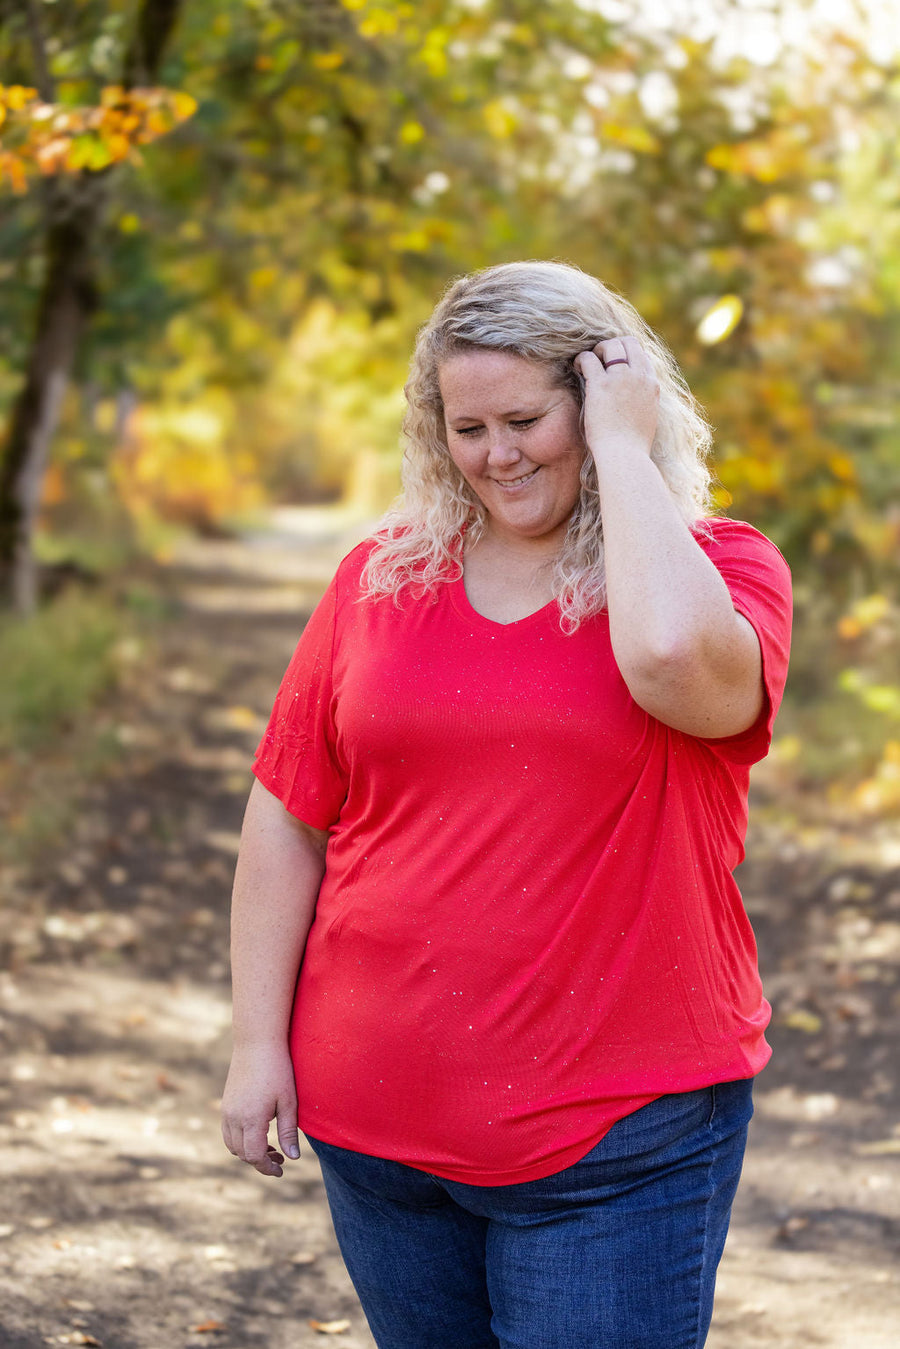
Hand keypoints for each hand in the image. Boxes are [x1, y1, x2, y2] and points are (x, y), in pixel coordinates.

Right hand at [221, 1041, 299, 1177]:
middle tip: (280, 1158)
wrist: (257, 1042)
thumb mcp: (289, 1101)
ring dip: (248, 1151)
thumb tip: (292, 1158)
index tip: (281, 1170)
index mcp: (251, 1119)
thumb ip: (288, 1131)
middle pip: (242, 1153)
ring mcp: (227, 1110)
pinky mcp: (226, 1103)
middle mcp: (234, 1118)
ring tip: (270, 1147)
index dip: (267, 1167)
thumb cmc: (278, 1070)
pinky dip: (240, 1139)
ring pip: (232, 1144)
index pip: (254, 1156)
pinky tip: (258, 1132)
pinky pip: (228, 1132)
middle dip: (260, 1161)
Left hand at [574, 336, 659, 460]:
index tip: (613, 364)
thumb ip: (642, 403)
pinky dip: (581, 359)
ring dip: (597, 350)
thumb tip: (634, 402)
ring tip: (587, 363)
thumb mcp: (646, 419)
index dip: (626, 355)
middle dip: (612, 346)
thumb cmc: (632, 446)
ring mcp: (621, 378)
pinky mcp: (601, 385)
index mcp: (652, 385)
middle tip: (599, 359)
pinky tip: (576, 368)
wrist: (625, 456)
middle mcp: (639, 377)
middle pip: (628, 342)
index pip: (641, 355)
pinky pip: (589, 358)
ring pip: (610, 345)